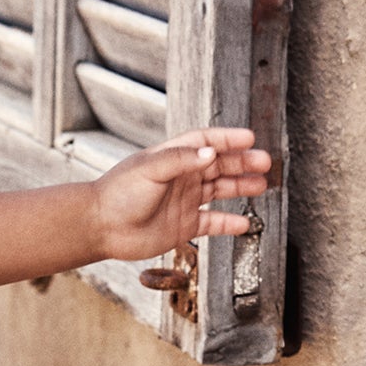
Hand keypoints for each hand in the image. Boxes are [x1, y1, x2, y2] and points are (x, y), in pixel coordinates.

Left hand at [88, 129, 272, 263]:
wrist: (101, 226)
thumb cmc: (118, 193)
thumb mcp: (149, 168)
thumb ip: (181, 159)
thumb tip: (211, 153)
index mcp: (173, 157)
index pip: (206, 142)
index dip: (228, 139)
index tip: (249, 139)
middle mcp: (181, 177)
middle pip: (219, 165)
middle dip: (242, 163)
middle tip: (264, 162)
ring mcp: (184, 201)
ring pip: (220, 191)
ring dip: (241, 187)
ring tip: (262, 185)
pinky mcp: (183, 225)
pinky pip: (212, 222)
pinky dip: (229, 223)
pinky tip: (245, 223)